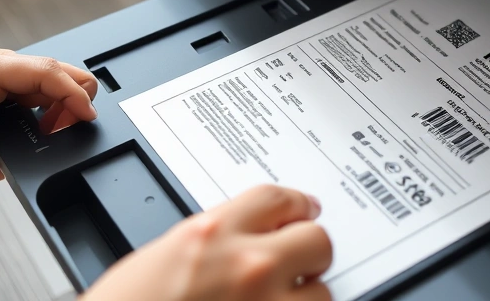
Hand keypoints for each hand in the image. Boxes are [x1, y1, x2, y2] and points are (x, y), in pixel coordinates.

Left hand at [0, 46, 97, 179]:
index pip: (43, 71)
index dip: (71, 92)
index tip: (86, 115)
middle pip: (57, 77)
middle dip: (78, 97)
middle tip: (81, 126)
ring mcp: (0, 94)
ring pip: (49, 96)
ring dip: (63, 115)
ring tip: (61, 137)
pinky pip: (33, 117)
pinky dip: (46, 129)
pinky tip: (43, 142)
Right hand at [83, 185, 332, 300]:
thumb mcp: (166, 254)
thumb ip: (215, 239)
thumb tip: (249, 235)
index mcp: (213, 233)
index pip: (280, 199)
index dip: (299, 205)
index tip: (305, 211)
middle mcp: (247, 265)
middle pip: (316, 239)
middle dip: (310, 250)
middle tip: (302, 259)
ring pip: (322, 292)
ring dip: (307, 296)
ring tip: (286, 299)